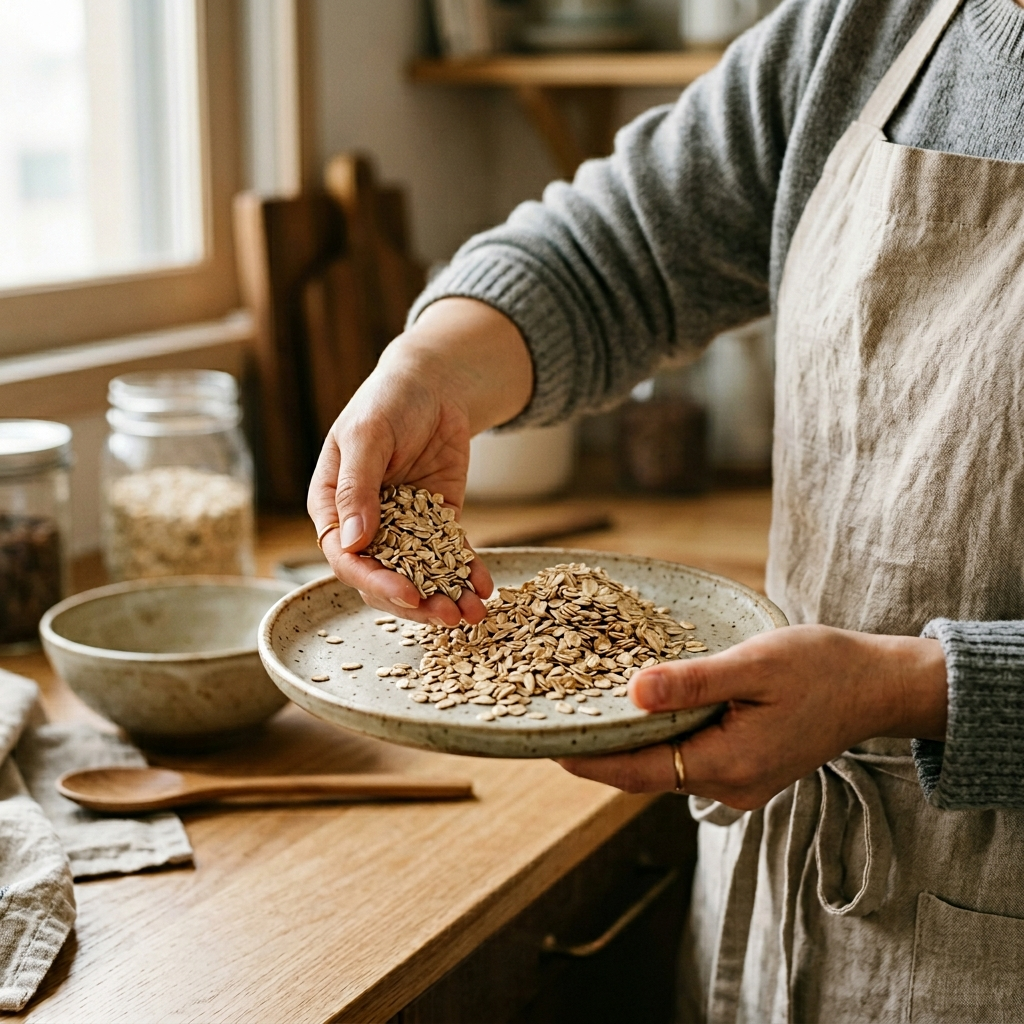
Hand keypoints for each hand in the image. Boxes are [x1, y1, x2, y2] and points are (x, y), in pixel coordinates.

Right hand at [308, 298, 532, 625]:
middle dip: (415, 603)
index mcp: (333, 508)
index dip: (375, 581)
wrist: (434, 384)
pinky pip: (449, 557)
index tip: (408, 595)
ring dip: (443, 598)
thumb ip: (357, 488)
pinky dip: (466, 574)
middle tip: (448, 616)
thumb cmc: (388, 401)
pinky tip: (484, 588)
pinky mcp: (437, 522)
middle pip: (383, 578)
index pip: (346, 559)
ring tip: (472, 615)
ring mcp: (403, 528)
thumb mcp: (367, 437)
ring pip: (418, 576)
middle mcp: (365, 526)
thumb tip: (351, 542)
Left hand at [558, 624, 947, 809]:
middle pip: (646, 773)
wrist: (876, 686)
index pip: (639, 772)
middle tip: (557, 719)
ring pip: (666, 765)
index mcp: (730, 765)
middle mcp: (730, 785)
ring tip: (588, 709)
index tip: (547, 745)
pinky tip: (643, 708)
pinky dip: (661, 738)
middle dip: (602, 750)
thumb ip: (694, 682)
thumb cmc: (822, 669)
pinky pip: (689, 757)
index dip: (590, 760)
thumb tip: (634, 691)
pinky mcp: (745, 768)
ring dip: (631, 742)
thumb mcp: (755, 664)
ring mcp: (739, 782)